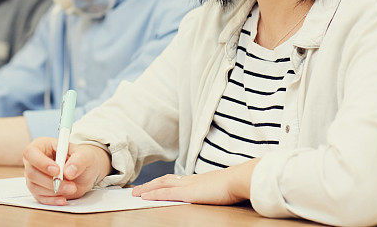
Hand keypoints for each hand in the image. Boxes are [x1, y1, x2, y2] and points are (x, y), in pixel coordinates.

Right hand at [23, 137, 110, 205]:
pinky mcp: (39, 190)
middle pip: (31, 172)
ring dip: (54, 191)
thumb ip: (79, 160)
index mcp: (41, 145)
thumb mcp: (85, 154)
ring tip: (72, 188)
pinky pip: (40, 197)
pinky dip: (52, 200)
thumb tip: (69, 171)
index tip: (57, 171)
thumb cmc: (81, 158)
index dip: (41, 163)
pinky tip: (63, 199)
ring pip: (34, 187)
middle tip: (70, 185)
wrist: (85, 172)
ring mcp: (35, 176)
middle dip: (51, 181)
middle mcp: (34, 161)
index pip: (31, 153)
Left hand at [131, 159, 258, 203]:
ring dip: (147, 188)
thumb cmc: (237, 184)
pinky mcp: (189, 192)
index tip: (153, 186)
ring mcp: (188, 185)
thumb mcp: (223, 188)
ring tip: (135, 193)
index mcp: (198, 180)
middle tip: (137, 190)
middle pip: (164, 180)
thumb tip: (218, 192)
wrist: (241, 179)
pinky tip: (145, 197)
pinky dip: (154, 194)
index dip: (163, 183)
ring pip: (161, 185)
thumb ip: (216, 190)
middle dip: (150, 185)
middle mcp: (190, 180)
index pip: (175, 180)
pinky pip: (166, 193)